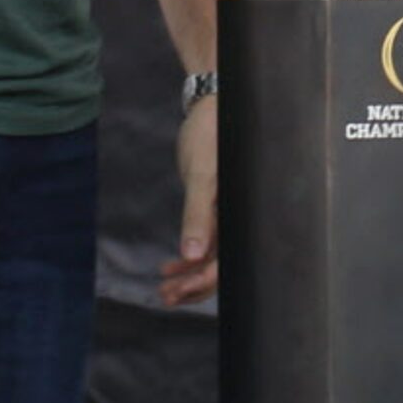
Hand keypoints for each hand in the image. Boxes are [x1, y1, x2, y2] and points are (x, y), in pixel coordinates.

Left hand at [158, 94, 218, 305]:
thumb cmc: (209, 135)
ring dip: (188, 276)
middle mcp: (236, 218)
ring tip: (164, 290)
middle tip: (165, 296)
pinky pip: (206, 243)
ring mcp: (227, 215)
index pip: (226, 261)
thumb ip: (198, 215)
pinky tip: (169, 266)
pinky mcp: (216, 209)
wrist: (209, 107)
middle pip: (220, 266)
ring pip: (211, 258)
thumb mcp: (201, 175)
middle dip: (193, 286)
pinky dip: (188, 258)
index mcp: (239, 213)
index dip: (203, 280)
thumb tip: (192, 256)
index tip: (179, 289)